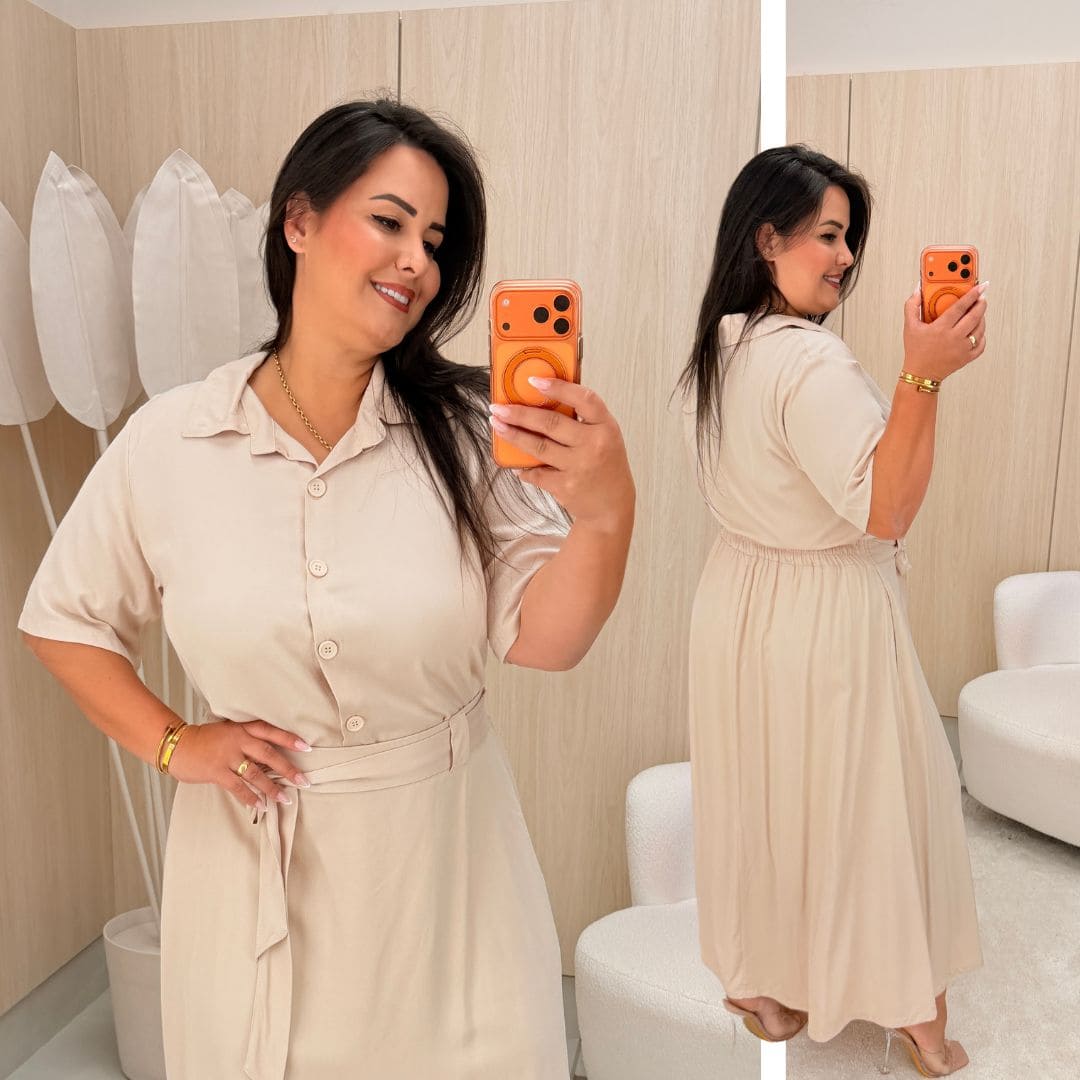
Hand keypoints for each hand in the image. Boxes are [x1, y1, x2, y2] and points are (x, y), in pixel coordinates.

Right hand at [166, 718, 312, 810]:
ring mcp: (227, 756)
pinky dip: (250, 797)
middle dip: (287, 769)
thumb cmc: (206, 740)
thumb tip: (271, 757)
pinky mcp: (217, 771)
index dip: (289, 739)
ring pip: (255, 774)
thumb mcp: (229, 732)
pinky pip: (238, 787)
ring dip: (271, 788)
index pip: (270, 732)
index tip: (307, 747)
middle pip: (268, 754)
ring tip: (285, 799)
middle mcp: (238, 740)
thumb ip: (248, 741)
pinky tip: (260, 805)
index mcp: (242, 728)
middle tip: (303, 780)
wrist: (178, 745)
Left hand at [488, 378, 634, 527]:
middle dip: (519, 413)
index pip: (583, 399)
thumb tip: (543, 398)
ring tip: (498, 425)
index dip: (558, 387)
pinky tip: (514, 461)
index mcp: (606, 426)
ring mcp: (579, 467)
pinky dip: (522, 467)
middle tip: (499, 407)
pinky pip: (536, 473)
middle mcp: (594, 445)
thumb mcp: (604, 436)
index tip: (533, 381)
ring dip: (513, 435)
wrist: (612, 506)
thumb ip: (582, 418)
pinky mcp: (566, 487)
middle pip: (550, 423)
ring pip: (538, 446)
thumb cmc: (606, 465)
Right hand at [902, 281, 988, 382]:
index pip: (960, 307)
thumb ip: (912, 306)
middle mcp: (954, 338)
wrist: (920, 374)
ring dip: (982, 318)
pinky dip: (982, 335)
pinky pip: (982, 344)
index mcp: (940, 328)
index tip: (980, 287)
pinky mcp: (967, 358)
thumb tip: (917, 290)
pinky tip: (977, 331)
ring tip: (978, 312)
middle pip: (975, 316)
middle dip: (981, 304)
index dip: (972, 295)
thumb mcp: (909, 327)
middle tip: (981, 298)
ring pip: (980, 329)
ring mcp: (962, 348)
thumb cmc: (915, 351)